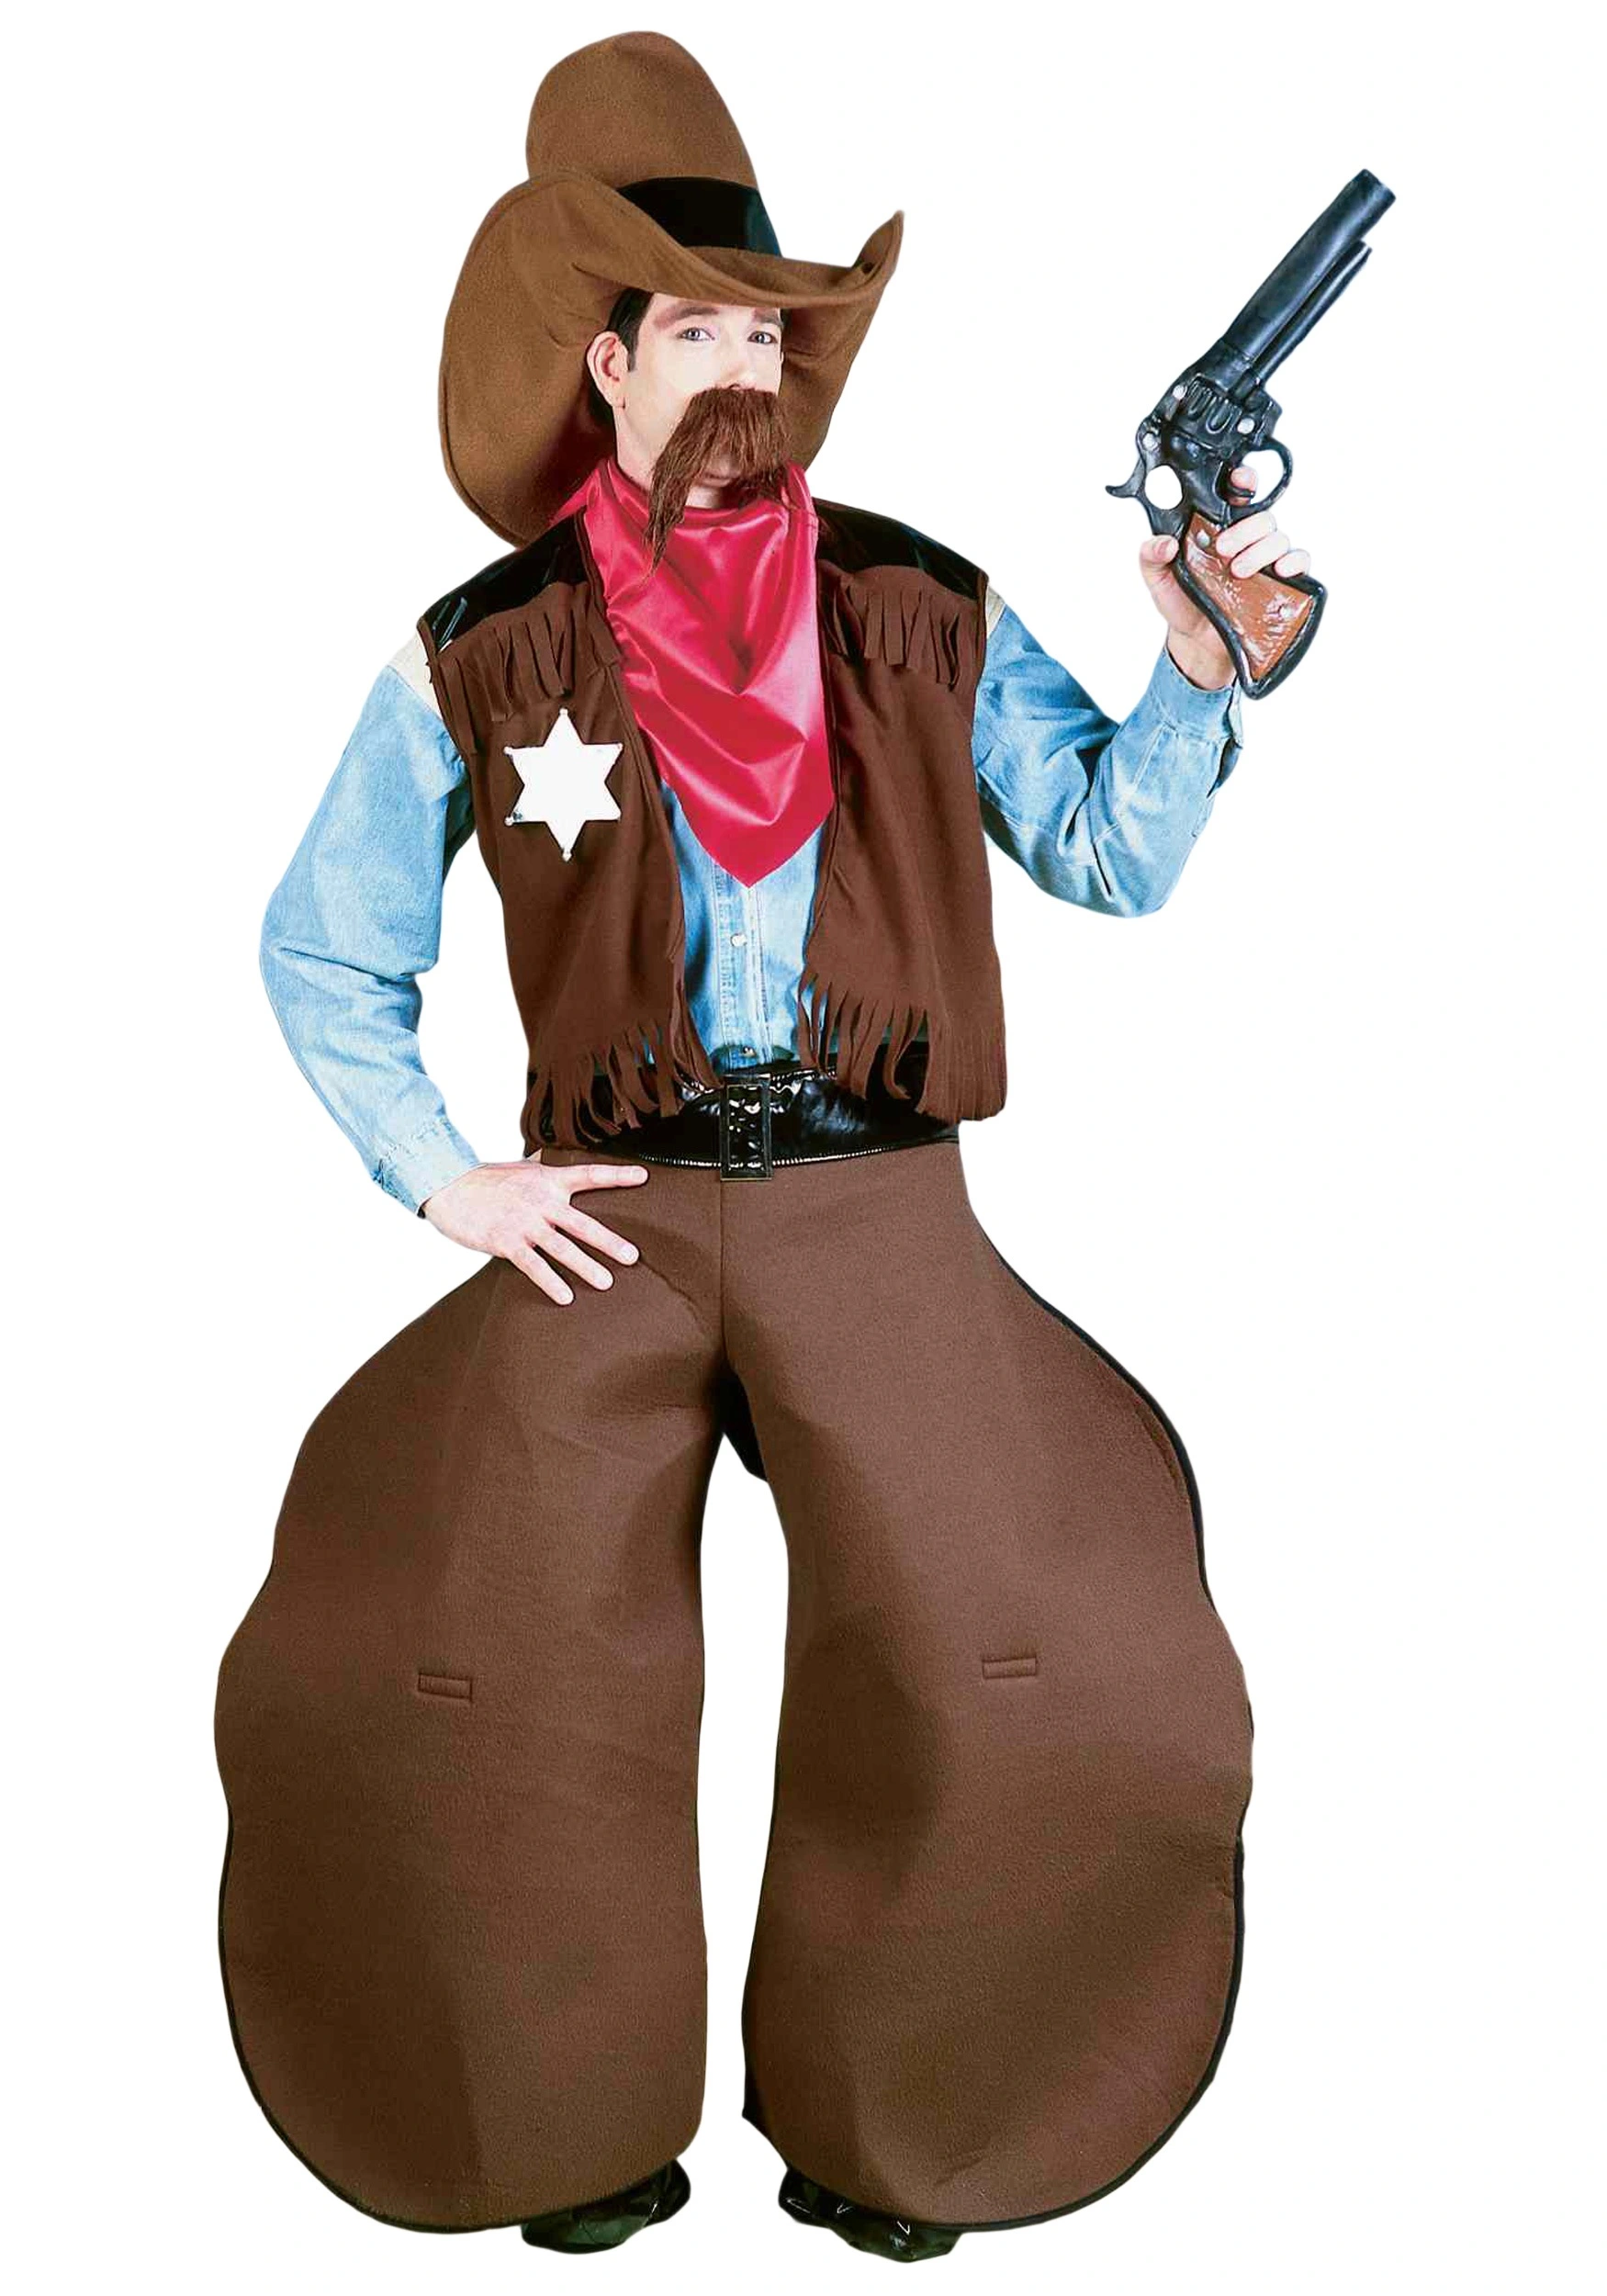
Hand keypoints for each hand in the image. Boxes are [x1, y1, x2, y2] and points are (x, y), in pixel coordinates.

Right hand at [421, 1154, 649, 1304]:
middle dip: (609, 1241)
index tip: (643, 1177)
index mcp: (548, 1180)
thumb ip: (539, 1165)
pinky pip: (533, 1265)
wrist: (447, 1188)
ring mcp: (524, 1223)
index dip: (617, 1176)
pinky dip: (550, 1282)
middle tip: (632, 1256)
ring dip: (586, 1266)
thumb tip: (548, 1153)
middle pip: (582, 1223)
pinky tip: (565, 1296)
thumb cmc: (485, 1179)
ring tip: (607, 1282)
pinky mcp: (506, 1242)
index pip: (589, 1174)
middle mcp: (541, 1201)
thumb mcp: (518, 1167)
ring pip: (562, 1248)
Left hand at [1139, 463, 1313, 689]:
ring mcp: (1265, 560)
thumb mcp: (1158, 579)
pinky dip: (1295, 562)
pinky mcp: (1280, 582)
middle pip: (1261, 517)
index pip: (1237, 495)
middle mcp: (1246, 540)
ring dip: (1261, 551)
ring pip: (1279, 537)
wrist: (1196, 642)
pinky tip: (1281, 571)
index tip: (1238, 482)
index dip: (1242, 481)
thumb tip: (1162, 543)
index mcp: (1218, 528)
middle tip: (1223, 550)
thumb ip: (1151, 556)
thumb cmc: (1182, 604)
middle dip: (1245, 530)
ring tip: (1238, 572)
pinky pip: (1300, 561)